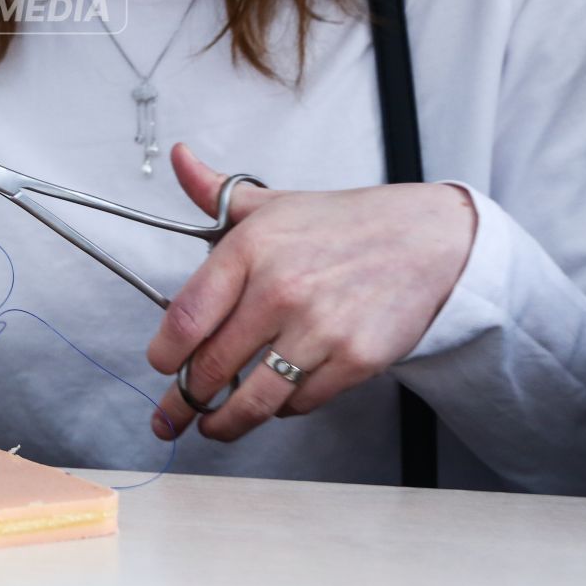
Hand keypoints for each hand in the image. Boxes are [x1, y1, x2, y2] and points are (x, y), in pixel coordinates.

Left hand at [147, 144, 475, 443]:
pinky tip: (272, 402)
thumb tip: (179, 158)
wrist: (427, 239)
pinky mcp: (355, 360)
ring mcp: (319, 329)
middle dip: (183, 401)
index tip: (159, 367)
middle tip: (169, 417)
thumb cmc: (342, 223)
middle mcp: (280, 291)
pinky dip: (281, 409)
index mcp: (250, 249)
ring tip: (212, 427)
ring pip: (254, 399)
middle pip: (212, 367)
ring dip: (225, 423)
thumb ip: (215, 191)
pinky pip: (300, 403)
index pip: (186, 317)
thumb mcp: (273, 201)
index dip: (164, 354)